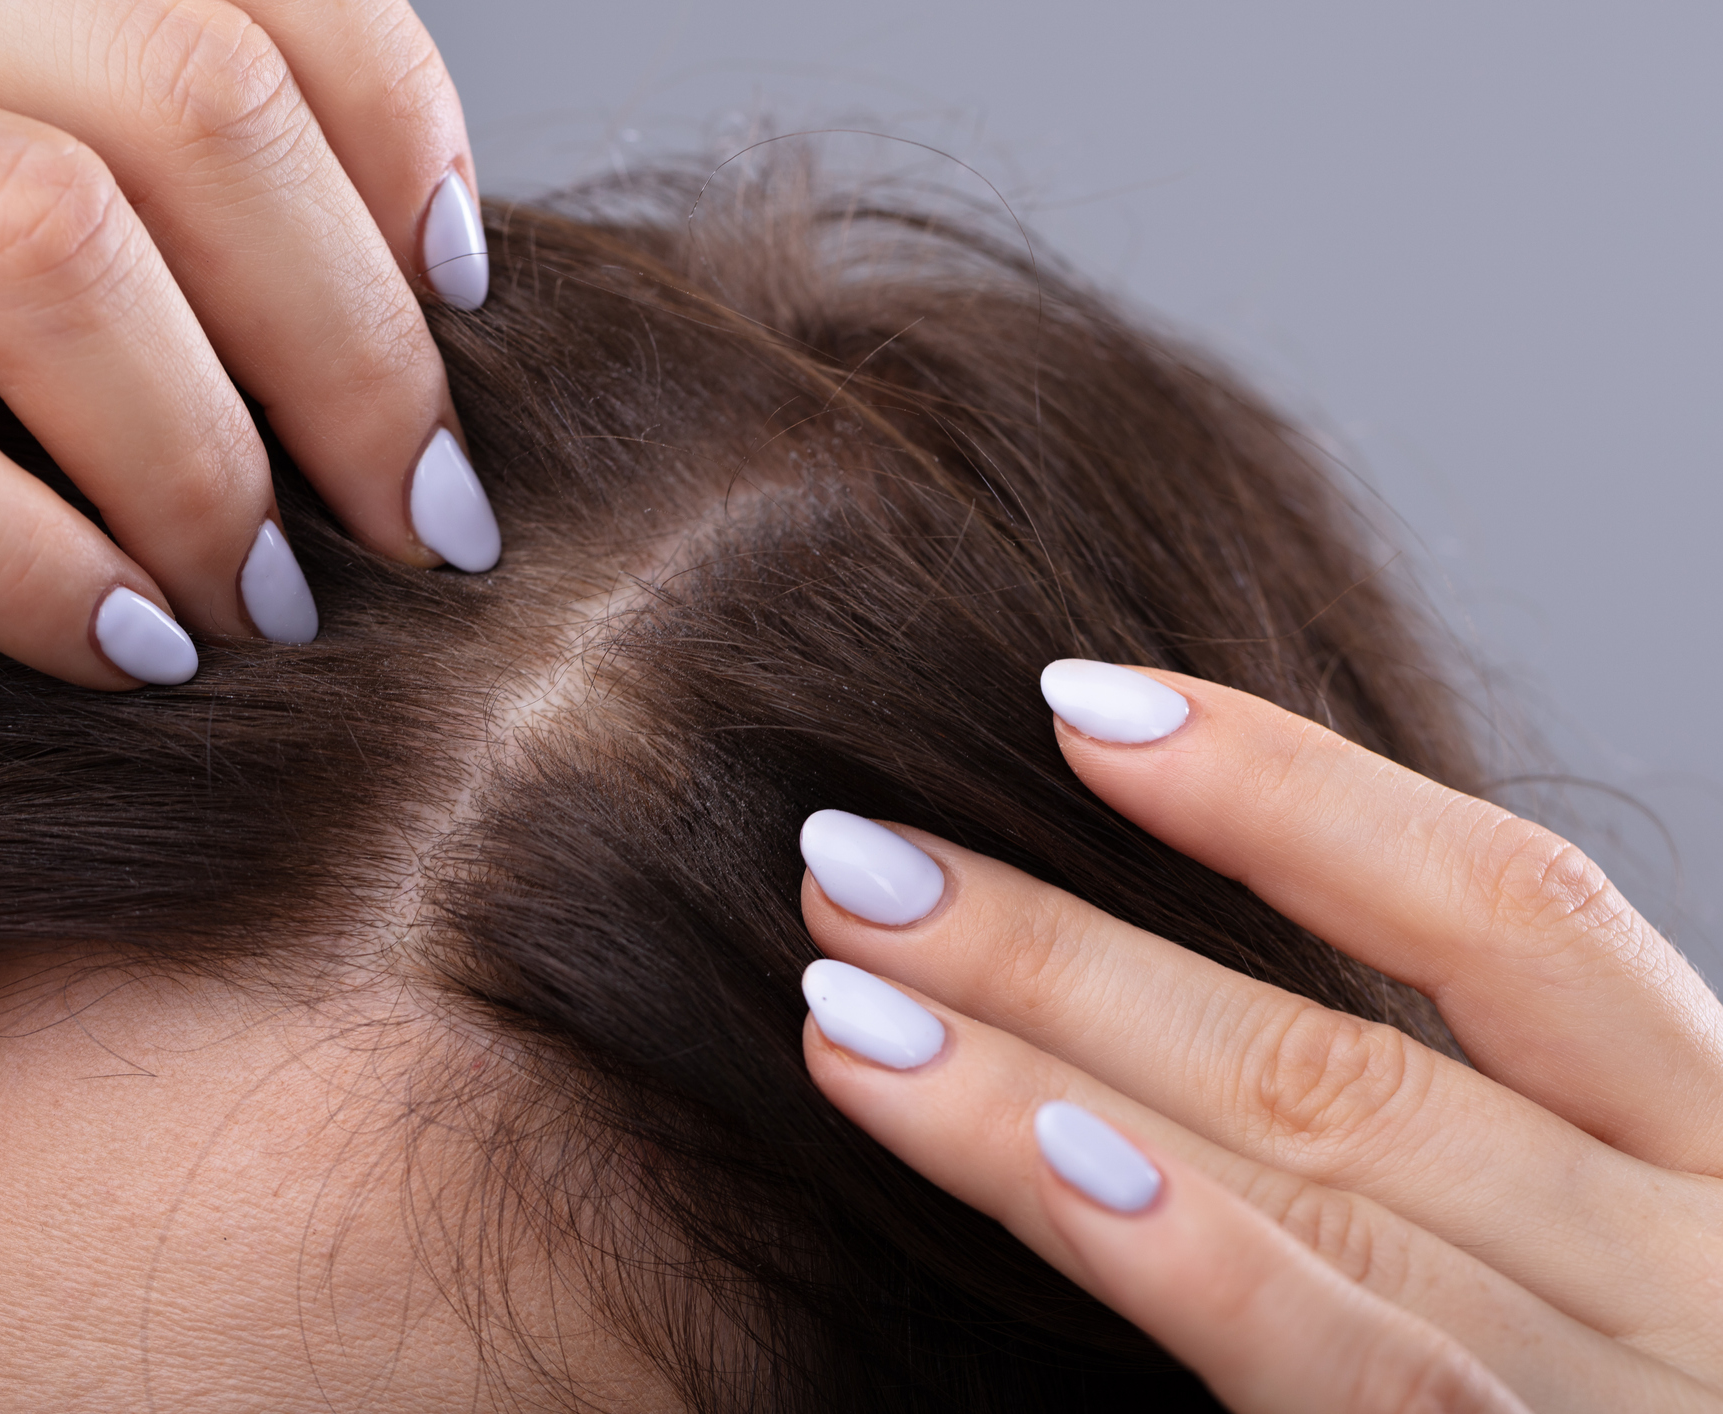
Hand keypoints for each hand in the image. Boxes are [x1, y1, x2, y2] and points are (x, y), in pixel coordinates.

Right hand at [0, 0, 497, 686]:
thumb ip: (91, 176)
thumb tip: (393, 288)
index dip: (398, 125)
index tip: (470, 297)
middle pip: (183, 87)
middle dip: (353, 333)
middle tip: (424, 516)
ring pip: (43, 232)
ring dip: (213, 456)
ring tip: (271, 602)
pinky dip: (33, 562)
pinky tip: (119, 649)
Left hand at [796, 662, 1722, 1411]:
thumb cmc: (1640, 1395)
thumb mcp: (1596, 1255)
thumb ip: (1436, 1145)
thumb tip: (1135, 1018)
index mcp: (1709, 1161)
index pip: (1510, 912)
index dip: (1294, 789)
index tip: (1074, 700)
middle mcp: (1697, 1267)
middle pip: (1348, 1055)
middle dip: (1070, 947)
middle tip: (851, 855)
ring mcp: (1626, 1403)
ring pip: (1326, 1191)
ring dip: (1057, 1077)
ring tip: (846, 996)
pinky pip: (1363, 1383)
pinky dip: (1203, 1264)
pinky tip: (1050, 1168)